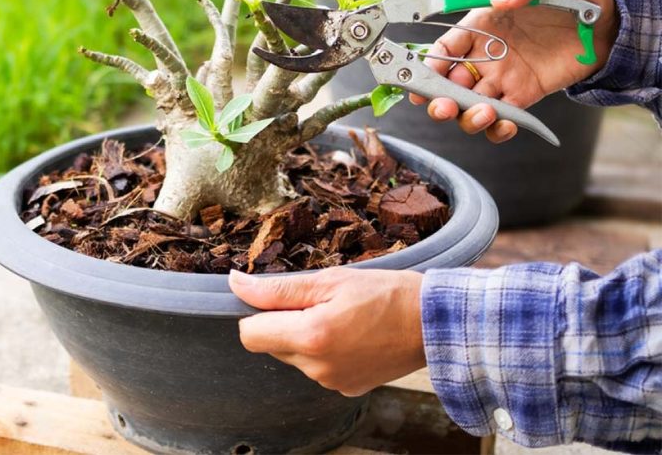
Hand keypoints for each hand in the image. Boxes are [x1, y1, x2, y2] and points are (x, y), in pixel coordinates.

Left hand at [229, 268, 424, 395]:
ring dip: (305, 337)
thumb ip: (277, 288)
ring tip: (341, 317)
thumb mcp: (330, 280)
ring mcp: (332, 382)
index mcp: (310, 336)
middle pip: (271, 345)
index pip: (249, 335)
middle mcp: (317, 367)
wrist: (434, 324)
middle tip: (320, 302)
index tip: (277, 299)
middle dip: (284, 323)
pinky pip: (318, 368)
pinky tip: (352, 335)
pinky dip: (325, 352)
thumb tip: (236, 284)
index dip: (256, 314)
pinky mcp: (346, 389)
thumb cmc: (386, 294)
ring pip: (295, 357)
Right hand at [409, 0, 617, 142]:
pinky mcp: (524, 96)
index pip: (443, 48)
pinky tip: (505, 125)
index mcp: (480, 25)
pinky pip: (501, 119)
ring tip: (484, 114)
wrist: (610, 21)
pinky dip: (497, 129)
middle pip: (447, 84)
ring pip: (468, 105)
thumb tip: (502, 0)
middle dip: (437, 99)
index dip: (429, 63)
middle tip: (444, 106)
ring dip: (466, 116)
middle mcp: (484, 55)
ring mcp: (502, 78)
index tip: (425, 75)